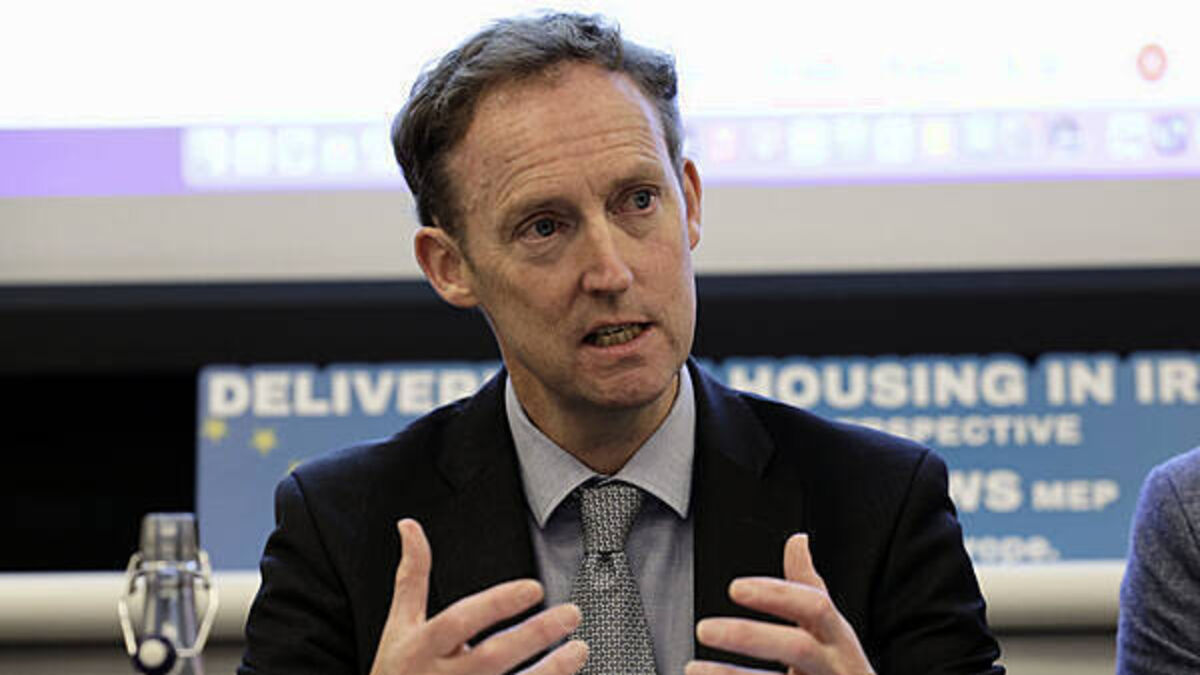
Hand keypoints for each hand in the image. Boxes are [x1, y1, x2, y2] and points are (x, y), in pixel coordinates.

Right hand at [369, 519, 587, 674]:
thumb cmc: (398, 669)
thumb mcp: (400, 624)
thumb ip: (412, 576)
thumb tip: (409, 526)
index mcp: (422, 647)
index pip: (459, 622)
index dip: (496, 604)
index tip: (534, 588)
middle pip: (491, 657)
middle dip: (534, 635)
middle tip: (571, 613)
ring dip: (551, 670)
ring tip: (579, 648)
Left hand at [687, 534, 874, 674]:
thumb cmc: (838, 670)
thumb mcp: (831, 629)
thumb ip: (808, 589)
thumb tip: (798, 540)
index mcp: (838, 640)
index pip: (815, 608)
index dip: (777, 595)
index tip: (735, 588)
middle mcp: (836, 667)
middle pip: (798, 649)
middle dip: (749, 636)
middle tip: (703, 629)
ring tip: (693, 668)